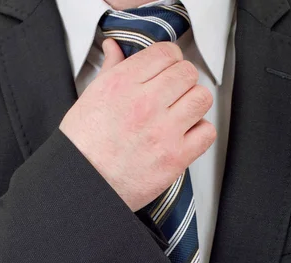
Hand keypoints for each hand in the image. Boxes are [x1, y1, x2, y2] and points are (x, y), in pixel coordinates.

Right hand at [59, 39, 215, 211]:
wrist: (85, 185)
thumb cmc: (83, 148)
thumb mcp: (89, 99)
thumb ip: (110, 70)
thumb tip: (115, 49)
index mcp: (122, 85)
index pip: (165, 53)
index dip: (170, 59)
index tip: (168, 70)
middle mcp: (144, 104)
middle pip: (187, 73)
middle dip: (183, 80)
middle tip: (175, 93)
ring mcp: (163, 132)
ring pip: (201, 98)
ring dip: (194, 104)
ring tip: (182, 113)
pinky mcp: (175, 158)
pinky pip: (207, 132)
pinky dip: (200, 132)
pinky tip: (186, 135)